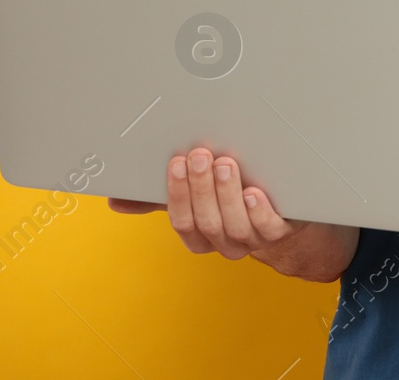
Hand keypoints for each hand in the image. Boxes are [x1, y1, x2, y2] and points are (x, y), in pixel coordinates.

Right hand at [107, 147, 305, 260]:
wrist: (282, 217)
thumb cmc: (230, 200)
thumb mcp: (194, 198)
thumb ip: (158, 198)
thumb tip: (115, 200)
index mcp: (199, 236)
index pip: (182, 221)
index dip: (178, 194)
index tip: (176, 163)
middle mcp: (224, 242)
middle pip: (207, 222)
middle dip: (201, 189)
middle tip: (201, 156)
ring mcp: (253, 240)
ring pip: (235, 226)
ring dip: (227, 194)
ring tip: (226, 164)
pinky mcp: (280, 232)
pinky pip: (268, 229)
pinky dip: (259, 212)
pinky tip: (253, 192)